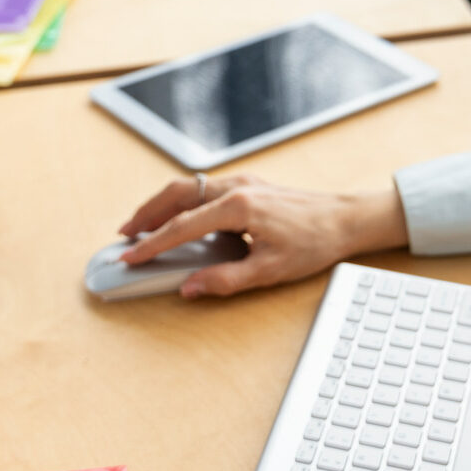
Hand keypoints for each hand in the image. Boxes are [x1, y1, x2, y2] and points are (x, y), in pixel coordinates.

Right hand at [116, 173, 408, 296]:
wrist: (346, 219)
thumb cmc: (313, 244)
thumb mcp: (269, 271)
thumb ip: (225, 280)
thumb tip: (189, 287)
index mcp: (238, 207)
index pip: (182, 226)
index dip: (152, 244)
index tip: (129, 258)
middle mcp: (238, 187)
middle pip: (178, 194)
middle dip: (146, 213)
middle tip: (124, 235)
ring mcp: (244, 182)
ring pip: (190, 186)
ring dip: (162, 204)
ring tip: (142, 225)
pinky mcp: (251, 185)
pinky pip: (206, 188)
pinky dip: (183, 200)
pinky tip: (178, 216)